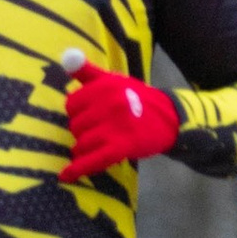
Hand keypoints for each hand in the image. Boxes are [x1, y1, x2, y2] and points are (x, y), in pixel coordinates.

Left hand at [58, 57, 181, 183]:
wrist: (170, 118)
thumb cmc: (138, 99)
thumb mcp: (115, 80)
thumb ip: (88, 73)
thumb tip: (66, 61)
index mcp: (105, 86)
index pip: (72, 104)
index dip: (77, 112)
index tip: (88, 116)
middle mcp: (109, 104)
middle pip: (75, 126)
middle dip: (82, 131)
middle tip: (98, 130)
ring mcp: (115, 126)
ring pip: (82, 144)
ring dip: (85, 148)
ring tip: (98, 145)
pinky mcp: (123, 146)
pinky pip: (94, 160)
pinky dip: (78, 169)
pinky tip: (65, 176)